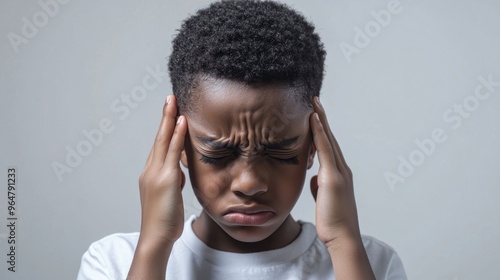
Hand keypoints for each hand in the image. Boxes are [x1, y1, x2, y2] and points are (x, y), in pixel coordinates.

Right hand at [137, 94, 186, 244]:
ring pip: (164, 140)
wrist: (157, 237)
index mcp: (152, 173)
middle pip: (159, 137)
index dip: (165, 127)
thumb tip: (179, 173)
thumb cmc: (164, 220)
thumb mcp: (169, 196)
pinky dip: (176, 135)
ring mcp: (157, 174)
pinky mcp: (166, 179)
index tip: (170, 111)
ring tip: (174, 101)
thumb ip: (174, 181)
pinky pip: (172, 152)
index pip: (160, 145)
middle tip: (170, 97)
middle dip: (165, 116)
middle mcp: (151, 170)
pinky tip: (182, 122)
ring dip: (169, 119)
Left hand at [309, 96, 360, 247]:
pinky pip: (325, 150)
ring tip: (313, 103)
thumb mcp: (323, 199)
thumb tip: (314, 179)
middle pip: (330, 138)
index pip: (328, 146)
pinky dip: (320, 134)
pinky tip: (314, 120)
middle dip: (322, 118)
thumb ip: (319, 186)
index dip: (321, 129)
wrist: (342, 237)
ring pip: (328, 140)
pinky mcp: (333, 179)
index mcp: (338, 174)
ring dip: (321, 120)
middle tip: (314, 100)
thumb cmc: (332, 221)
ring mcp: (339, 173)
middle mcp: (341, 169)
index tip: (314, 114)